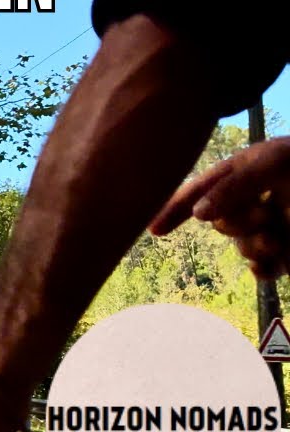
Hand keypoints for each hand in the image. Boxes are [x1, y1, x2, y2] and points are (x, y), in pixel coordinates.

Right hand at [150, 137, 289, 278]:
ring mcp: (270, 229)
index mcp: (241, 176)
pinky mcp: (288, 255)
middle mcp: (252, 203)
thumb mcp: (272, 161)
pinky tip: (272, 263)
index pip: (197, 192)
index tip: (154, 231)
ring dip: (254, 245)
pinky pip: (260, 270)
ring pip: (240, 247)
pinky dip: (263, 269)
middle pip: (219, 223)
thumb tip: (199, 214)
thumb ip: (233, 185)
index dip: (173, 210)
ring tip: (277, 238)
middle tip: (266, 214)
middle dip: (238, 223)